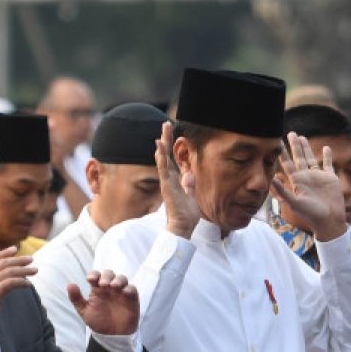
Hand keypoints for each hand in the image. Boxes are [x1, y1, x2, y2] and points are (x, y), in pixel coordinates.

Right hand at [0, 247, 36, 342]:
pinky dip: (21, 282)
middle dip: (18, 260)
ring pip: (8, 272)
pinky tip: (28, 284)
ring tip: (35, 271)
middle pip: (2, 263)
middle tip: (31, 259)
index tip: (15, 250)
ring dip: (24, 270)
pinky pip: (11, 282)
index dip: (3, 253)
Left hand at [69, 270, 138, 335]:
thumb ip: (76, 299)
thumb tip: (70, 284)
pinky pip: (132, 289)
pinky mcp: (131, 298)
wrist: (111, 336)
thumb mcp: (84, 311)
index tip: (90, 279)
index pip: (96, 276)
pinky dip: (129, 288)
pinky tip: (124, 292)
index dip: (94, 274)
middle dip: (106, 276)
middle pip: (109, 274)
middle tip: (103, 284)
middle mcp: (110, 288)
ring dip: (118, 279)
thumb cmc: (98, 322)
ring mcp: (121, 292)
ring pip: (122, 279)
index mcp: (98, 289)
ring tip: (113, 286)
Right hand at [156, 122, 199, 237]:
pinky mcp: (166, 185)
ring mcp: (167, 181)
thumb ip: (189, 185)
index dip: (171, 147)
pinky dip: (161, 156)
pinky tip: (159, 144)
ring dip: (163, 144)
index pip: (172, 160)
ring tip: (162, 130)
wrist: (182, 227)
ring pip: (162, 159)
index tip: (171, 133)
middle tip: (166, 124)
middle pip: (166, 155)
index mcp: (175, 180)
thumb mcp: (191, 196)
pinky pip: (163, 168)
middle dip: (166, 139)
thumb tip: (189, 175)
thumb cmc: (186, 215)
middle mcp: (169, 179)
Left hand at [271, 132, 344, 241]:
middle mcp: (306, 177)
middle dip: (294, 146)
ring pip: (311, 158)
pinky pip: (328, 164)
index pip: (287, 164)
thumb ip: (283, 191)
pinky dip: (328, 156)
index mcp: (297, 181)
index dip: (282, 153)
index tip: (276, 141)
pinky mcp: (330, 178)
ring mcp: (318, 177)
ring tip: (302, 137)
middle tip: (290, 133)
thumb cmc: (311, 214)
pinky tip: (326, 147)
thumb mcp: (295, 203)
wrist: (329, 221)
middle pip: (299, 158)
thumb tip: (271, 179)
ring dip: (307, 148)